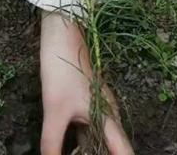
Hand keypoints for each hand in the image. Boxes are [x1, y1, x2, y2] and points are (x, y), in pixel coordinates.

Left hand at [40, 11, 133, 154]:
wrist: (61, 34)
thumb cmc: (61, 67)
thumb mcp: (54, 109)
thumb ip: (52, 142)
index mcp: (109, 118)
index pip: (124, 152)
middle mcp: (109, 114)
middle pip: (115, 148)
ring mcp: (99, 107)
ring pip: (101, 140)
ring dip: (94, 151)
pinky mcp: (87, 101)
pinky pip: (91, 130)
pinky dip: (85, 143)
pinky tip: (74, 149)